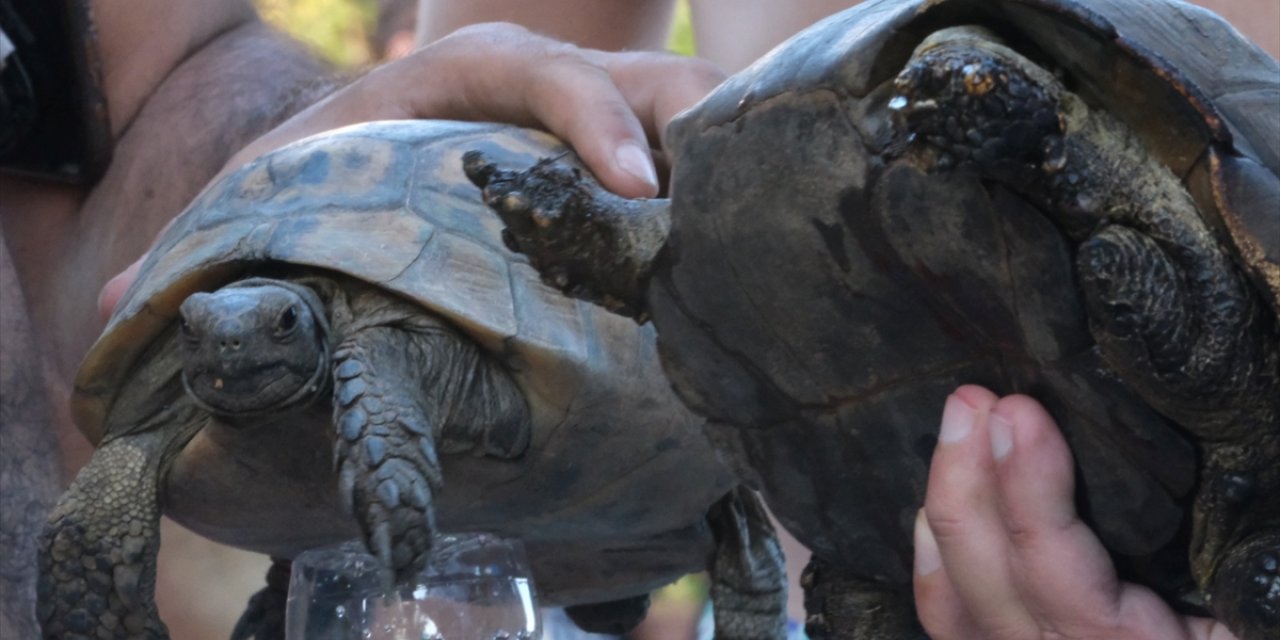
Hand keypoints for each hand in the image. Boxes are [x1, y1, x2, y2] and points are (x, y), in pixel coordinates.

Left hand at [98, 22, 724, 318]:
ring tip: (763, 250)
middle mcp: (553, 83)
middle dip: (702, 138)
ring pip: (695, 117)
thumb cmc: (335, 161)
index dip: (597, 124)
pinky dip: (726, 203)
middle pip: (654, 82)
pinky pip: (700, 162)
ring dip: (731, 174)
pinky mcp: (630, 155)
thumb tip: (128, 305)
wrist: (381, 142)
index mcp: (472, 71)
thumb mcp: (287, 176)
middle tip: (736, 219)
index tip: (635, 190)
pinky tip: (747, 266)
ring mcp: (602, 114)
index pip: (550, 77)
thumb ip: (230, 227)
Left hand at [913, 385, 1238, 639]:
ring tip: (957, 425)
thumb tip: (1209, 478)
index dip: (1029, 490)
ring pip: (951, 599)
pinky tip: (932, 504)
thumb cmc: (1250, 625)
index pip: (1055, 574)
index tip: (1018, 413)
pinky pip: (953, 620)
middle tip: (972, 398)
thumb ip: (1226, 555)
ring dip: (945, 505)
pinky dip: (934, 560)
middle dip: (966, 478)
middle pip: (983, 579)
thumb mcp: (1248, 609)